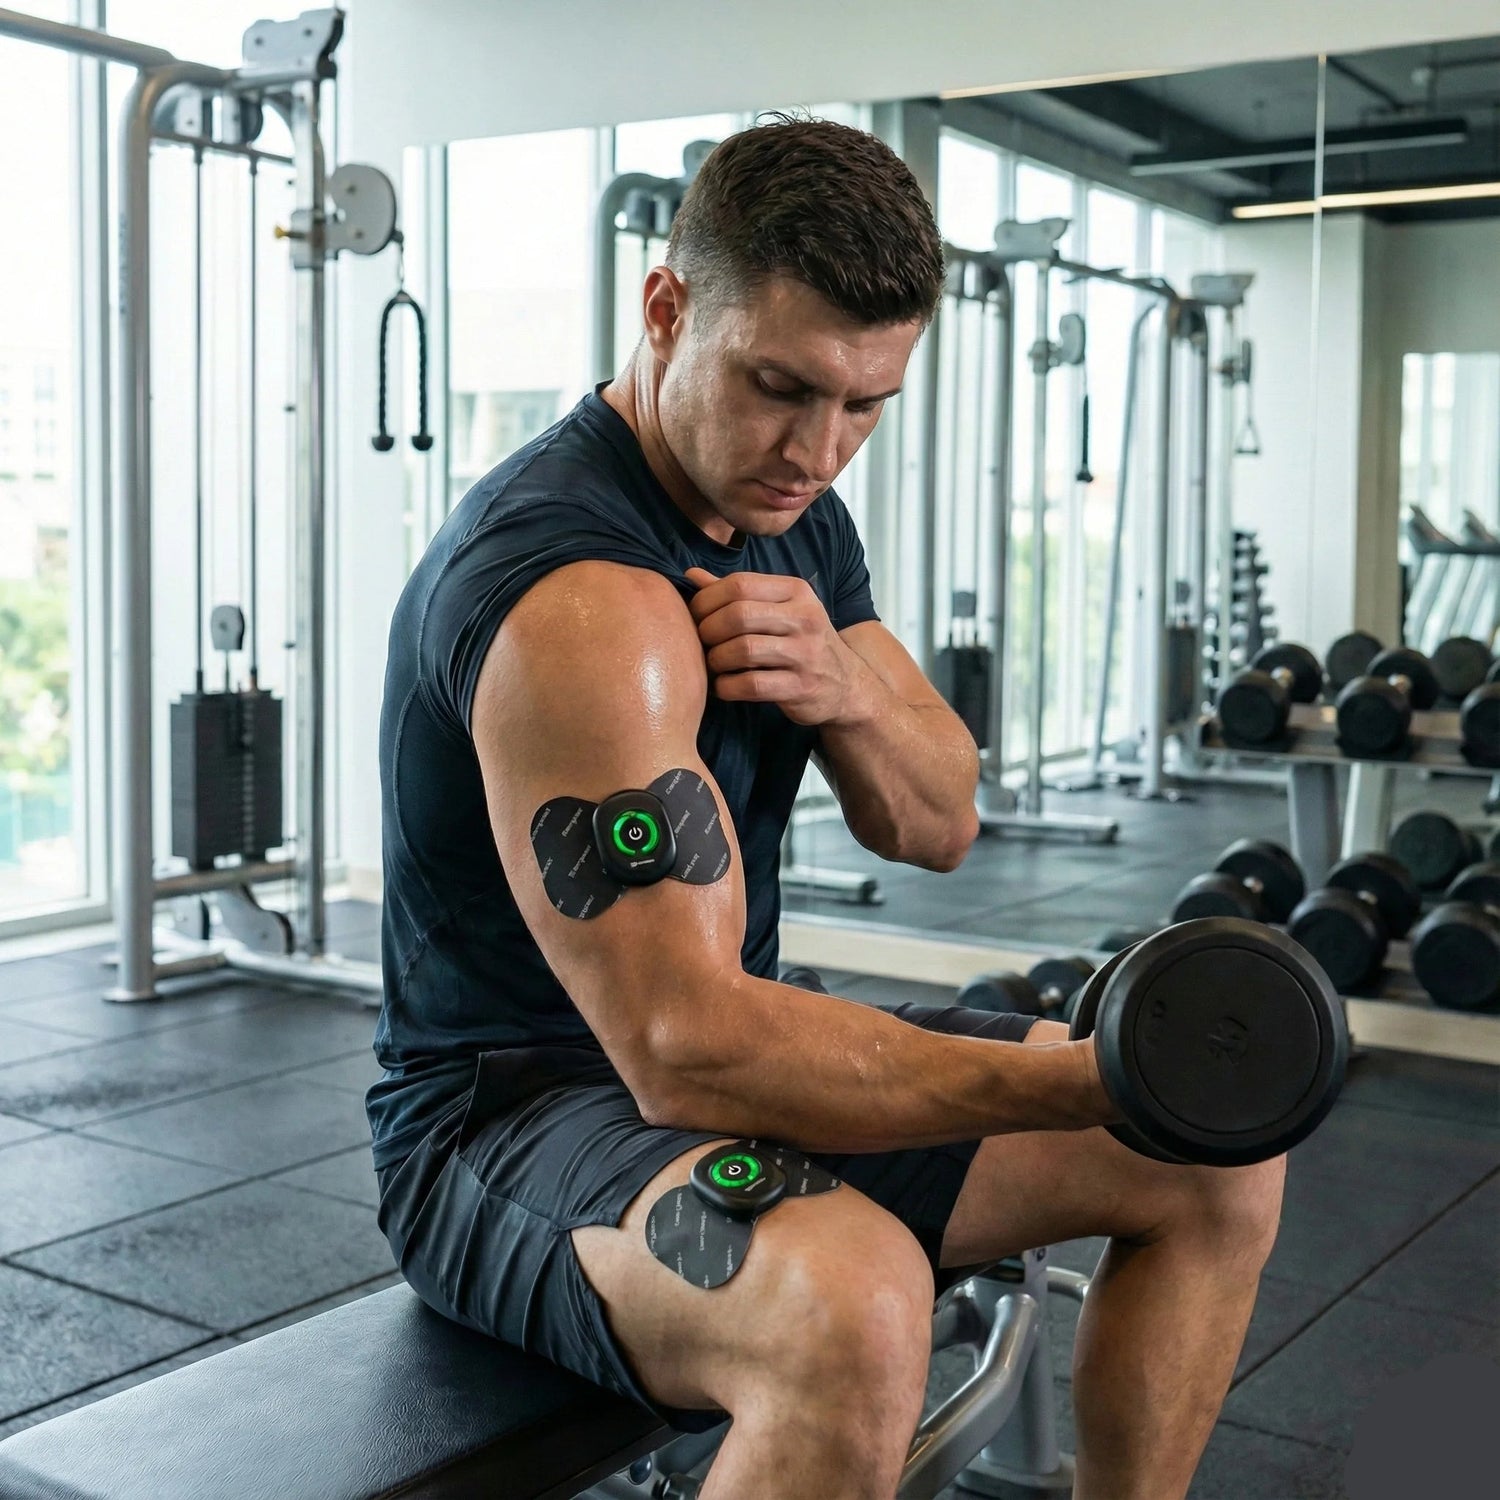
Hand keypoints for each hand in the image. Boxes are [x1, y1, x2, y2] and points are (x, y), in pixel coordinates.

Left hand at [684, 567, 866, 726]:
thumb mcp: (779, 609)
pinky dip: (727, 687)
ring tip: (713, 664)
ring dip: (716, 660)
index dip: (706, 599)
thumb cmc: (801, 642)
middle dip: (708, 630)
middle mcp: (805, 618)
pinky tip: (723, 686)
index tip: (695, 616)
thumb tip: (691, 575)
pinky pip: (751, 685)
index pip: (739, 584)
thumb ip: (738, 594)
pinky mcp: (801, 687)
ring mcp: (806, 654)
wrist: (845, 685)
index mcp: (796, 591)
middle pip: (738, 615)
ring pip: (742, 650)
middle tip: (702, 643)